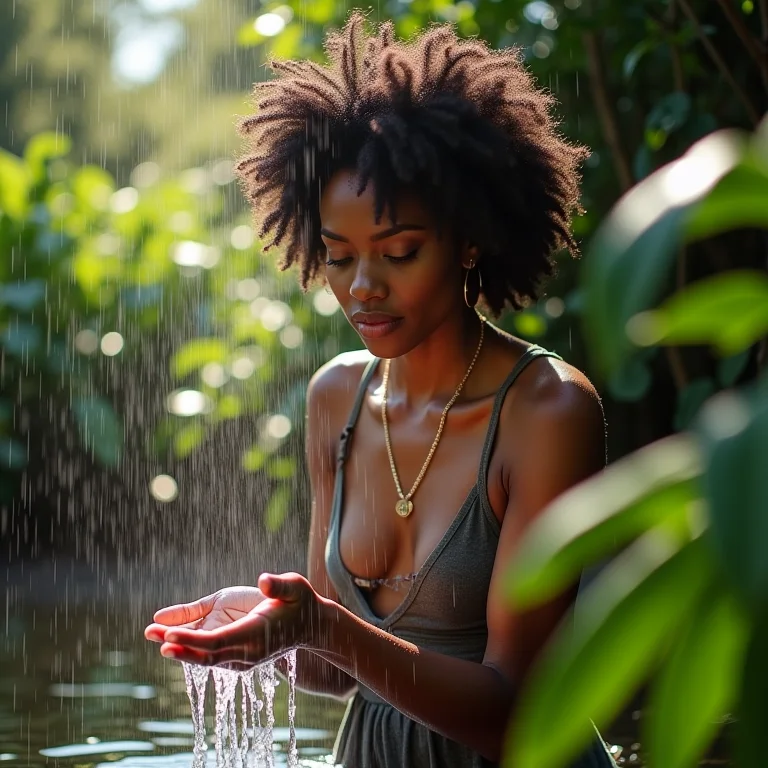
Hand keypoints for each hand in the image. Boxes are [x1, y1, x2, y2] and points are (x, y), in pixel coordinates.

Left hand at [150, 573, 322, 668]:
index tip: (169, 634)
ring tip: (150, 631)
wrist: (309, 626)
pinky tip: (165, 631)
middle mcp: (245, 651)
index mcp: (256, 635)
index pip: (219, 642)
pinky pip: (207, 649)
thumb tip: (263, 581)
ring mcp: (239, 654)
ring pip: (203, 654)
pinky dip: (186, 642)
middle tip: (155, 636)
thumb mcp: (295, 588)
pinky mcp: (234, 649)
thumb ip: (279, 586)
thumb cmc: (301, 603)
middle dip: (180, 646)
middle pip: (207, 654)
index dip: (193, 640)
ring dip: (177, 644)